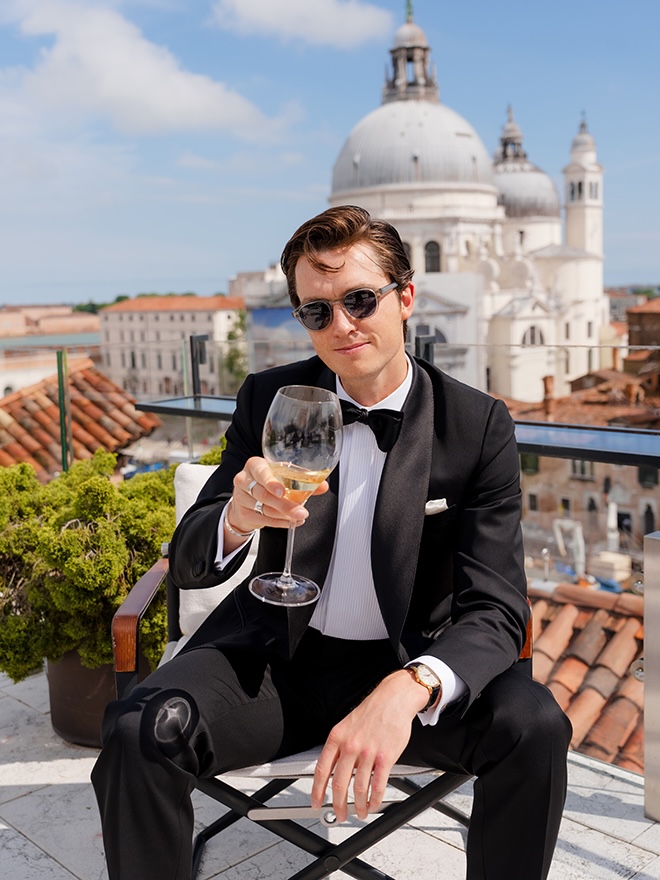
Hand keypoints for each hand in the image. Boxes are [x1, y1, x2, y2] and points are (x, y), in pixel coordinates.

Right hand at [224, 456, 328, 548]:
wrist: (245, 499)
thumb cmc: (266, 482)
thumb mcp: (282, 476)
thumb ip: (302, 479)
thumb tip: (323, 486)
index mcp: (255, 465)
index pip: (261, 472)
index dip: (271, 482)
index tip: (282, 491)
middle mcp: (244, 479)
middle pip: (264, 494)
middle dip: (284, 504)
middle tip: (301, 511)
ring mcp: (241, 497)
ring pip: (265, 508)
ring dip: (284, 515)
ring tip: (299, 516)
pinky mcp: (243, 513)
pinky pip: (264, 520)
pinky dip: (279, 522)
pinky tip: (290, 522)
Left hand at [311, 670, 428, 820]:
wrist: (394, 698)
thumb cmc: (372, 711)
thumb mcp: (346, 725)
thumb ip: (339, 747)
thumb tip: (332, 770)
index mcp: (337, 737)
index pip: (321, 770)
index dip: (317, 791)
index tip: (316, 803)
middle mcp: (350, 745)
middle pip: (339, 784)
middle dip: (338, 805)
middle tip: (339, 814)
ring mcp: (368, 752)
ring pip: (359, 788)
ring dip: (358, 806)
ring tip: (359, 812)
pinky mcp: (385, 757)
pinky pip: (378, 786)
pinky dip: (375, 800)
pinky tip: (373, 804)